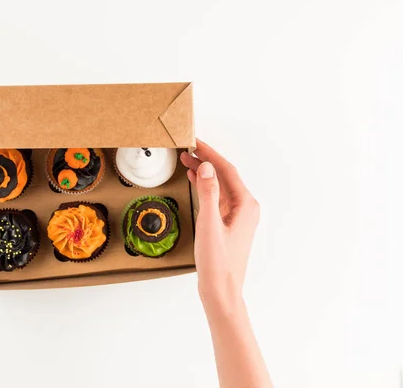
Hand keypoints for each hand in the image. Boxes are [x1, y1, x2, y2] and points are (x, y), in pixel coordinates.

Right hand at [180, 140, 259, 308]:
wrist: (221, 290)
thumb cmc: (217, 263)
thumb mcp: (209, 224)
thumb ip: (208, 194)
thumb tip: (208, 168)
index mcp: (246, 205)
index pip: (227, 170)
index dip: (210, 154)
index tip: (195, 142)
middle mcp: (245, 208)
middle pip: (224, 176)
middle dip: (206, 160)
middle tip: (187, 149)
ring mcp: (238, 217)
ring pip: (220, 186)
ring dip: (205, 173)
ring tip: (187, 161)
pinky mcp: (229, 224)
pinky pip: (218, 198)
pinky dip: (206, 187)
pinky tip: (196, 181)